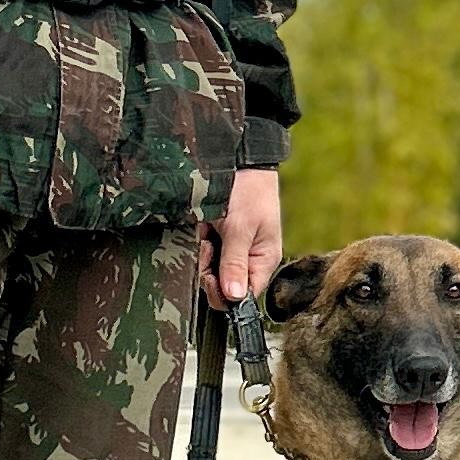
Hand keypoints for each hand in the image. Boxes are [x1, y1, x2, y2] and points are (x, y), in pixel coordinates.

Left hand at [202, 166, 282, 308]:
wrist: (238, 162)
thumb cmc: (248, 191)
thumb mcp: (240, 228)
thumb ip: (235, 264)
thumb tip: (236, 298)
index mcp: (262, 262)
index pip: (243, 296)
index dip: (223, 291)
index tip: (210, 273)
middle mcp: (247, 261)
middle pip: (221, 287)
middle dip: (208, 270)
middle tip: (208, 245)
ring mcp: (230, 251)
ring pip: (207, 271)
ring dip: (201, 254)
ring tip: (206, 231)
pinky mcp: (216, 241)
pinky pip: (200, 255)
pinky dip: (196, 243)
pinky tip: (201, 228)